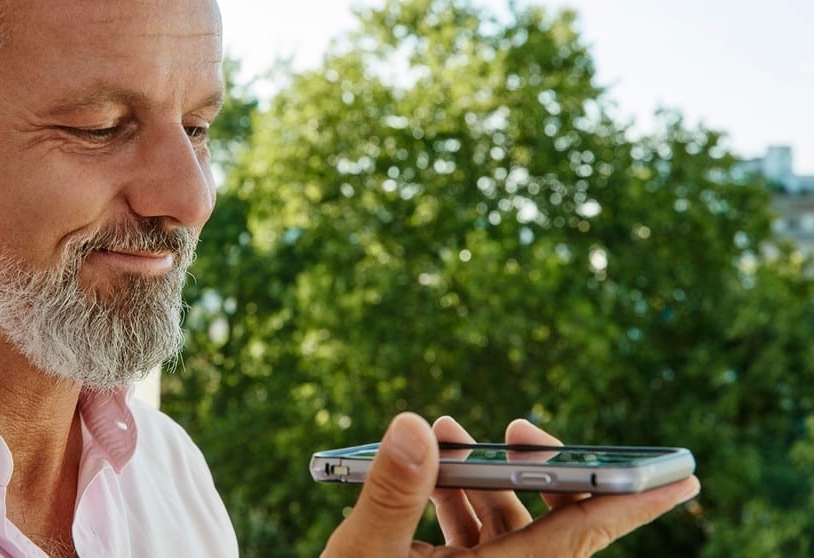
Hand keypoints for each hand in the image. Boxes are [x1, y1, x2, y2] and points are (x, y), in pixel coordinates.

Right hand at [321, 413, 699, 557]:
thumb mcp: (364, 555)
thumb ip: (391, 493)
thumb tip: (412, 424)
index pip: (583, 534)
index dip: (636, 502)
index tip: (683, 476)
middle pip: (550, 524)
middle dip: (536, 469)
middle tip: (517, 428)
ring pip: (508, 528)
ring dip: (482, 478)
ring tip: (446, 430)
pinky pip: (476, 541)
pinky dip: (458, 503)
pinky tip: (427, 475)